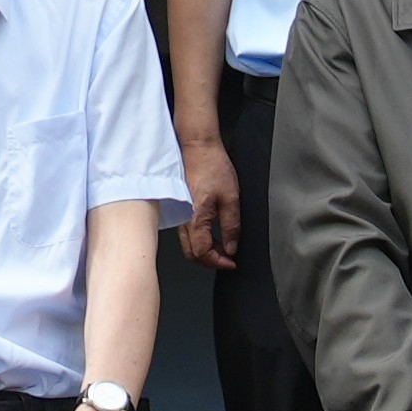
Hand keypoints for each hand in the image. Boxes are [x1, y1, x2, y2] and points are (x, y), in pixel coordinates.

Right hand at [174, 128, 242, 271]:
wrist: (197, 148)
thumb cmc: (213, 167)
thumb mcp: (231, 198)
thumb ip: (231, 226)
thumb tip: (231, 247)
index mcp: (195, 219)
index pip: (202, 253)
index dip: (218, 262)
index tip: (231, 262)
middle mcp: (183, 220)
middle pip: (192, 253)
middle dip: (210, 261)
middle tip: (227, 259)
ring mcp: (180, 215)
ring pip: (189, 244)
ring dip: (206, 251)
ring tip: (224, 246)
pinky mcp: (181, 209)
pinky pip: (188, 233)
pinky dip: (200, 240)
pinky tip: (213, 234)